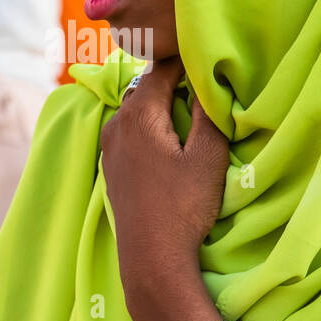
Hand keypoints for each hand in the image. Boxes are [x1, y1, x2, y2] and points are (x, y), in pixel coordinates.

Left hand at [100, 57, 228, 320]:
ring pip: (138, 109)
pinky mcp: (110, 166)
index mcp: (139, 114)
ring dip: (162, 105)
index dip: (189, 61)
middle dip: (175, 82)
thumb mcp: (207, 157)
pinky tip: (170, 141)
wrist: (151, 260)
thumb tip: (211, 76)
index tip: (212, 60)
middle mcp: (116, 123)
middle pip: (148, 86)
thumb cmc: (184, 208)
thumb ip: (208, 112)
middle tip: (206, 85)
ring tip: (192, 111)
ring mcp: (109, 145)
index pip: (164, 68)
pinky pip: (130, 130)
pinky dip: (150, 125)